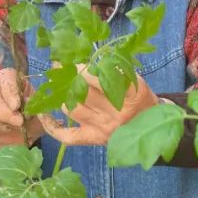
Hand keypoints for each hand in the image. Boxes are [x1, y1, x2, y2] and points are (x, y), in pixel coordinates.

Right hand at [0, 68, 43, 146]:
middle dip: (3, 111)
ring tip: (8, 129)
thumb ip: (35, 105)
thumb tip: (28, 101)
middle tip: (18, 122)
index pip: (6, 76)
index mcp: (11, 80)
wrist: (26, 137)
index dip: (9, 90)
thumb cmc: (34, 119)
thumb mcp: (40, 112)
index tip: (17, 106)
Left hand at [43, 71, 157, 145]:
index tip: (73, 60)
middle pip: (82, 93)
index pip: (100, 80)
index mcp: (129, 95)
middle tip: (58, 67)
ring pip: (72, 110)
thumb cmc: (140, 98)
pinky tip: (44, 115)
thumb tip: (85, 58)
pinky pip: (67, 136)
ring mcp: (103, 129)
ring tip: (58, 84)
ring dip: (62, 95)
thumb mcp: (135, 80)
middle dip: (67, 77)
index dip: (81, 69)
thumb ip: (114, 69)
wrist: (152, 128)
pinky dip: (52, 126)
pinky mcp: (94, 139)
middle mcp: (115, 114)